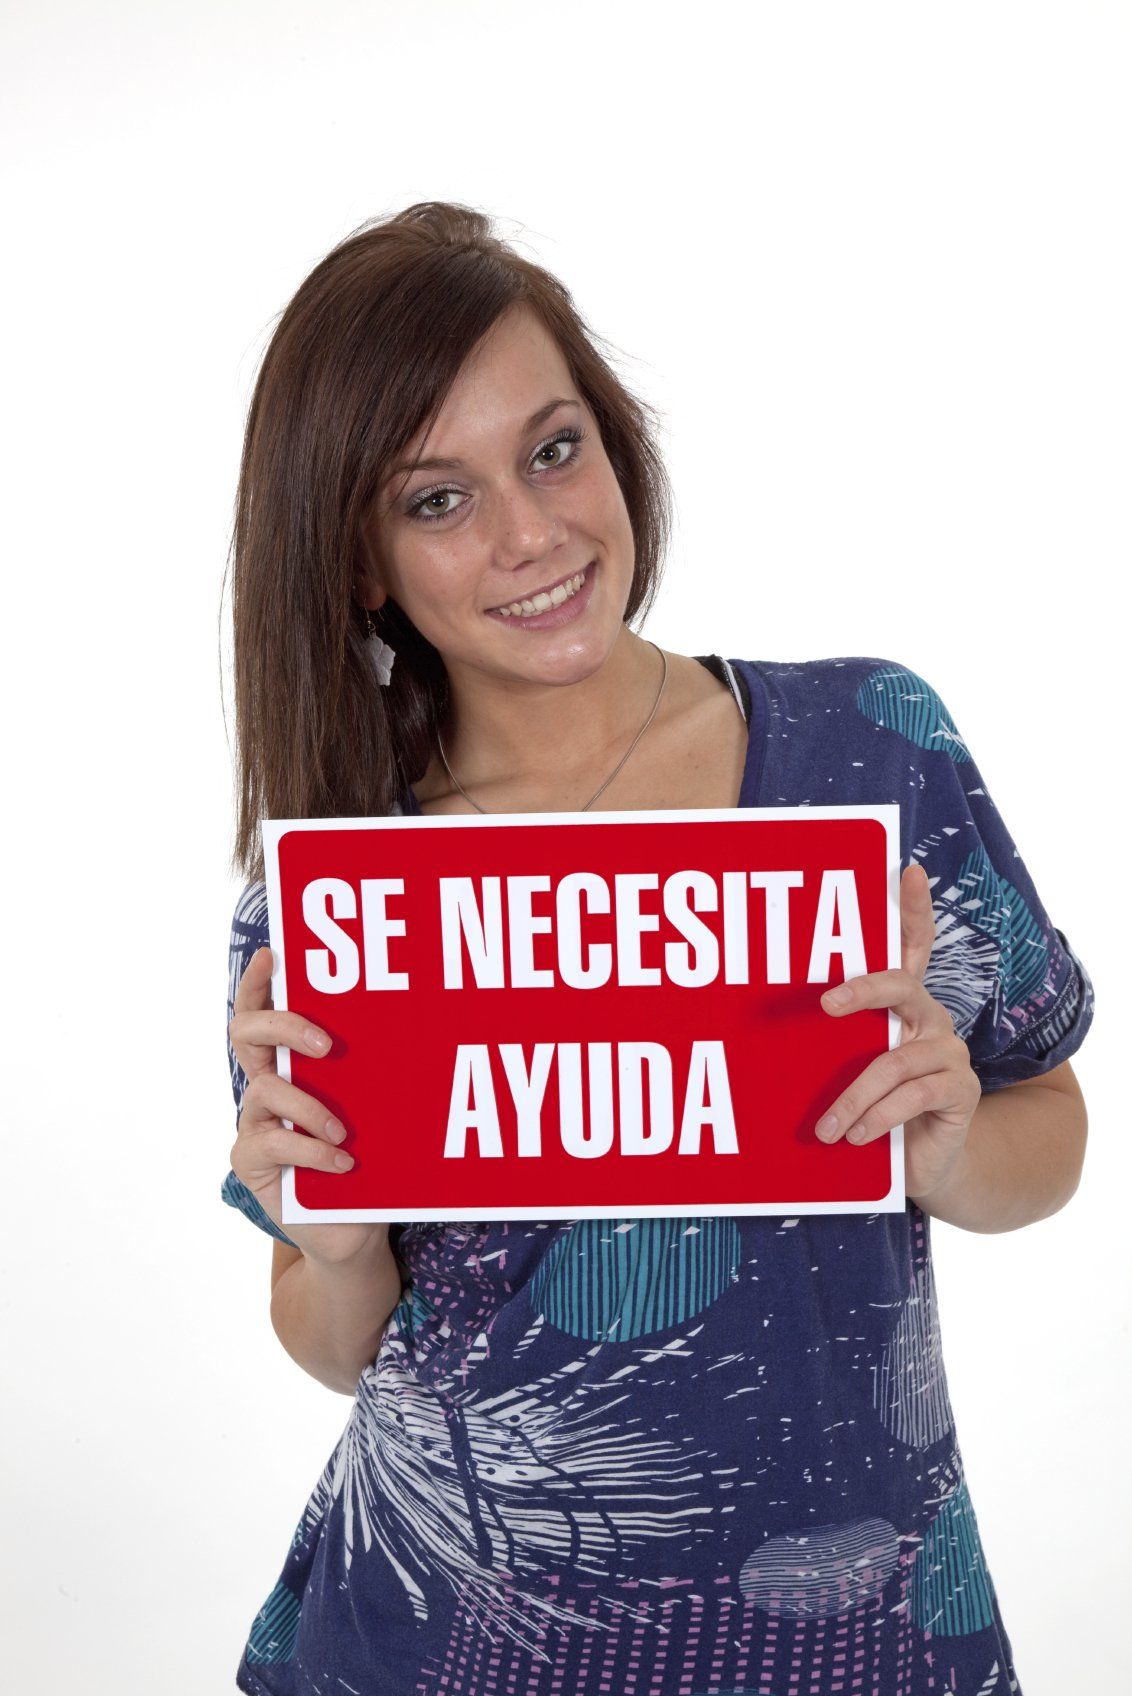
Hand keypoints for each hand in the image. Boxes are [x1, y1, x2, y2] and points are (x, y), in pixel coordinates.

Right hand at [228, 946, 389, 1265]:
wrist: (355, 1228)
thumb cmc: (370, 1156)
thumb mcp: (373, 1107)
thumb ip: (371, 1072)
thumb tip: (419, 1021)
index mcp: (290, 1062)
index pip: (263, 1009)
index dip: (260, 980)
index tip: (275, 953)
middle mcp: (265, 1084)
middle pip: (247, 1032)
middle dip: (284, 1024)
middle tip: (325, 1043)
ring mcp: (254, 1122)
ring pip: (266, 1089)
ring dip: (309, 1106)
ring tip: (345, 1130)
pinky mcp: (251, 1161)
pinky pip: (272, 1143)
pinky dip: (311, 1151)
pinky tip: (343, 1164)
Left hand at [814, 862, 981, 1202]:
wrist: (920, 1163)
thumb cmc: (872, 1106)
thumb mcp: (846, 1070)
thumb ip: (827, 1044)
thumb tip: (753, 1022)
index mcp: (902, 1004)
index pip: (912, 945)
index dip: (914, 907)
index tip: (909, 869)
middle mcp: (930, 1016)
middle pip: (900, 984)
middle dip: (861, 988)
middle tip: (825, 1004)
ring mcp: (949, 1051)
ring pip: (894, 1060)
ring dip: (852, 1097)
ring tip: (827, 1128)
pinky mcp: (961, 1088)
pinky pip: (915, 1095)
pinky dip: (878, 1116)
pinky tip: (857, 1136)